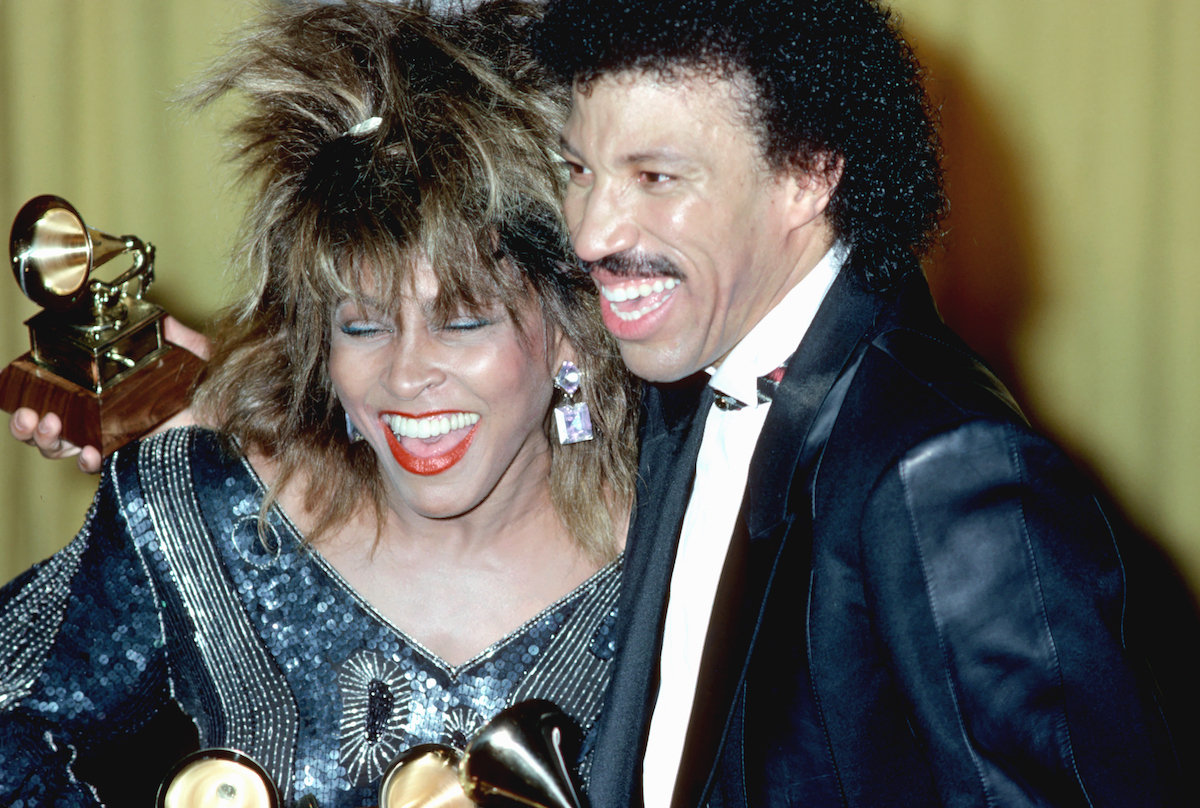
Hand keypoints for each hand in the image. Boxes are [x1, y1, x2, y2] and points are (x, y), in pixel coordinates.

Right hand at [7, 316, 210, 473]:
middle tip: (29, 415)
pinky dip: (85, 460)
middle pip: (49, 428)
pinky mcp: (128, 459)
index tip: (25, 387)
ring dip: (46, 440)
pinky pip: (95, 466)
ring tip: (50, 426)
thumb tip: (165, 319)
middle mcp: (104, 419)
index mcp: (108, 392)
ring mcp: (113, 441)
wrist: (238, 423)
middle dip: (27, 425)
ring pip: (61, 449)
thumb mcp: (195, 356)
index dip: (36, 391)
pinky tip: (88, 451)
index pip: (61, 392)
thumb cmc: (215, 393)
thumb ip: (178, 335)